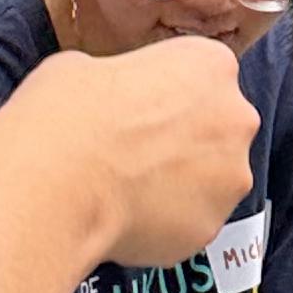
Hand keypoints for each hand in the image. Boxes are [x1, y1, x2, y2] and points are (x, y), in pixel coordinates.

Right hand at [3, 40, 255, 268]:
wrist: (56, 182)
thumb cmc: (66, 116)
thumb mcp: (85, 67)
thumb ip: (122, 81)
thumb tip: (110, 97)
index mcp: (211, 65)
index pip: (204, 76)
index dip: (167, 95)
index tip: (141, 109)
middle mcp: (235, 118)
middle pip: (218, 130)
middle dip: (184, 142)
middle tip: (136, 152)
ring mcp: (229, 178)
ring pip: (210, 182)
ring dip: (179, 185)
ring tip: (127, 189)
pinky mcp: (210, 227)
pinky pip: (190, 223)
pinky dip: (166, 224)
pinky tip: (126, 217)